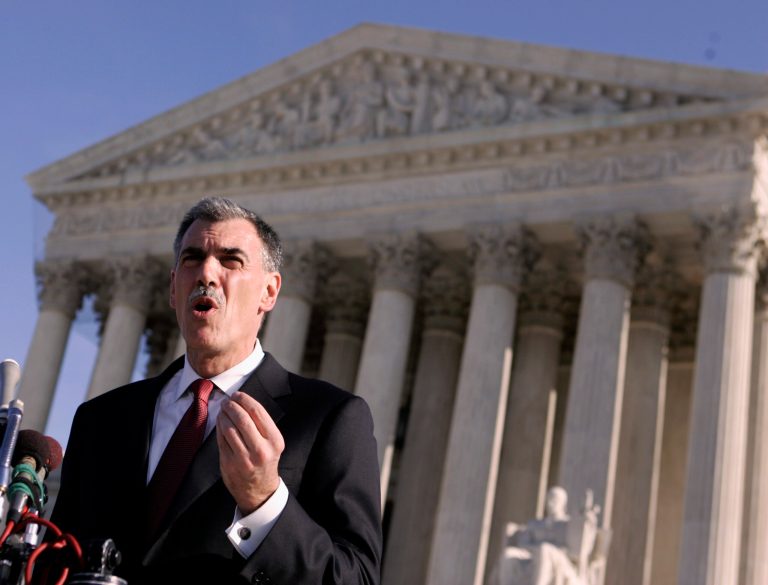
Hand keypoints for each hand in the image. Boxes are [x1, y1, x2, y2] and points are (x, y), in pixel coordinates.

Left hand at [216, 391, 284, 513]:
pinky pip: (221, 439)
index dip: (245, 399)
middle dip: (232, 406)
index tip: (237, 395)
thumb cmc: (264, 460)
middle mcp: (261, 450)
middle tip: (227, 401)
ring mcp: (244, 458)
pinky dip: (219, 427)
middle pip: (242, 418)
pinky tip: (220, 422)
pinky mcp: (229, 464)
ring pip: (229, 428)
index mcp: (274, 440)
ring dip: (223, 415)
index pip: (257, 412)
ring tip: (223, 410)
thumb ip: (260, 424)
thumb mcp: (271, 443)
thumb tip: (241, 401)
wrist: (259, 491)